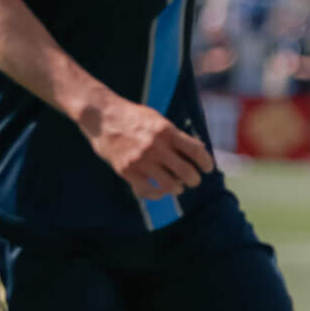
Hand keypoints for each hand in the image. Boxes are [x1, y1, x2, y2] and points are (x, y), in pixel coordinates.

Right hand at [84, 97, 211, 199]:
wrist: (101, 116)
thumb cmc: (132, 116)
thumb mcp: (157, 119)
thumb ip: (175, 135)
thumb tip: (197, 150)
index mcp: (167, 131)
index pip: (196, 151)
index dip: (206, 163)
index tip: (208, 169)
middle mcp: (156, 147)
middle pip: (187, 172)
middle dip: (194, 180)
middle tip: (193, 181)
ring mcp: (141, 160)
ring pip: (170, 185)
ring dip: (177, 188)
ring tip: (177, 187)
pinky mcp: (127, 171)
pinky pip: (148, 191)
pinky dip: (157, 194)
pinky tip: (160, 191)